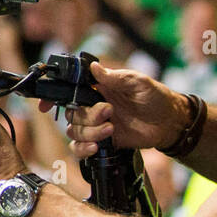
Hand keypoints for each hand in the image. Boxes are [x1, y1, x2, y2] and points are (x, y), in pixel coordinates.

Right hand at [45, 62, 186, 158]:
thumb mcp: (138, 82)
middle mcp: (92, 106)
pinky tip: (95, 146)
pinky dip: (82, 148)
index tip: (46, 105)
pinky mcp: (101, 141)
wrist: (171, 123)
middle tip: (109, 112)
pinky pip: (79, 148)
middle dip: (87, 116)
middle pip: (70, 113)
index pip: (68, 90)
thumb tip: (93, 67)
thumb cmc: (156, 97)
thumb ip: (115, 77)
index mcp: (97, 89)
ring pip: (74, 131)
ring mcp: (96, 124)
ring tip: (110, 129)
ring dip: (89, 132)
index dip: (54, 96)